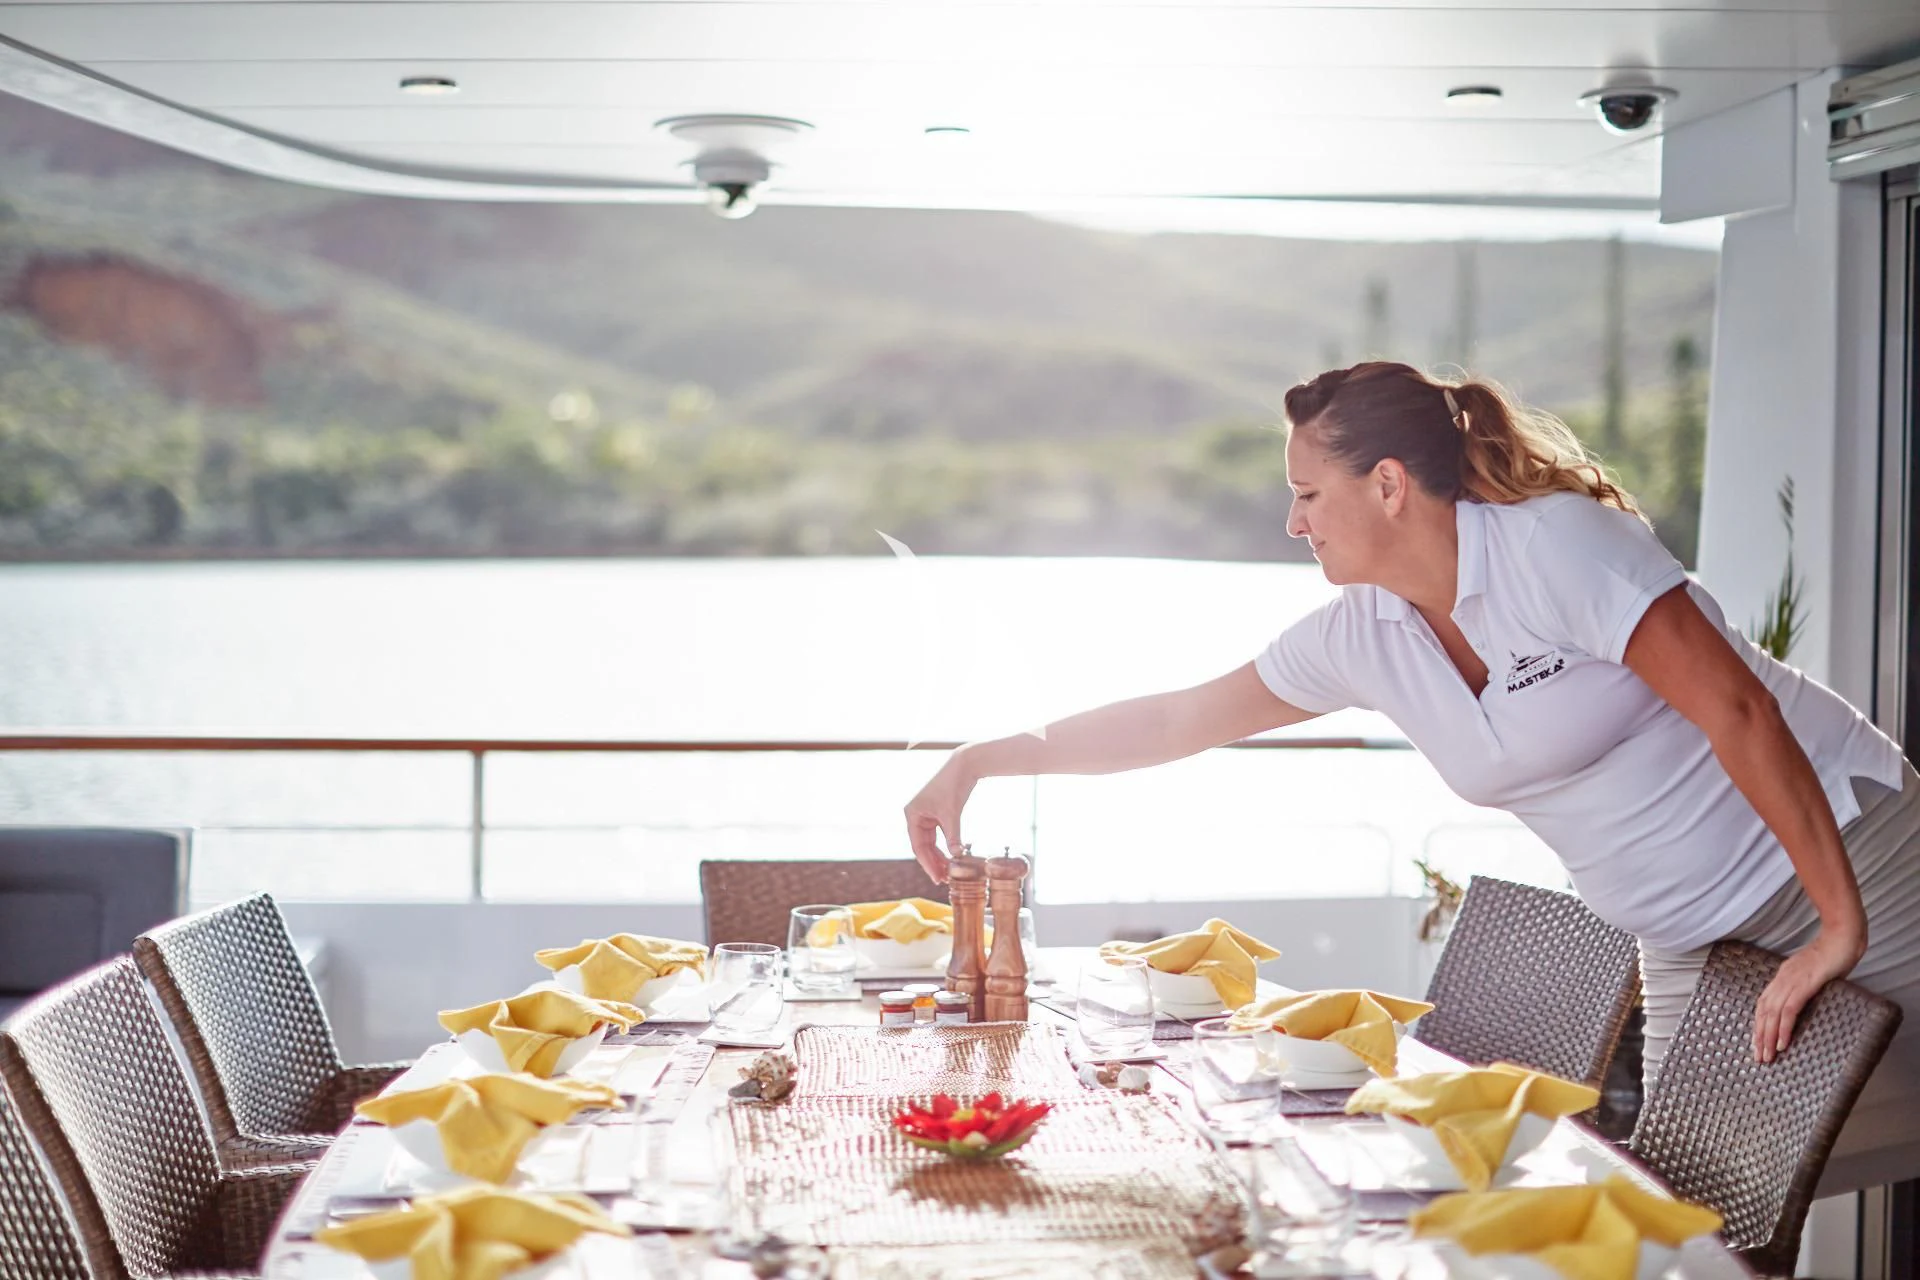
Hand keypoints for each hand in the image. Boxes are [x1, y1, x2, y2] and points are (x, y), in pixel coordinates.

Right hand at [904, 750, 977, 884]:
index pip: (918, 846)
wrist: (964, 765)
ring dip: (939, 856)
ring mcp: (926, 815)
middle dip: (933, 862)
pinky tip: (952, 857)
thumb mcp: (952, 814)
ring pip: (930, 842)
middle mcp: (916, 815)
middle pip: (923, 846)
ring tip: (948, 872)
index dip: (927, 863)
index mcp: (912, 814)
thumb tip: (957, 856)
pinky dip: (945, 846)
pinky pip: (938, 835)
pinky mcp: (937, 813)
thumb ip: (953, 836)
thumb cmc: (953, 786)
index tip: (937, 877)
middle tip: (943, 879)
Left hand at [1752, 925, 1865, 1062]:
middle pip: (1764, 1011)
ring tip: (1768, 1056)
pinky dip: (1783, 1027)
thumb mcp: (1814, 973)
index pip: (1763, 1004)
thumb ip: (1805, 986)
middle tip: (1758, 1058)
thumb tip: (1803, 1003)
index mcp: (1782, 976)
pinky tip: (1782, 1043)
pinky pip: (1789, 1009)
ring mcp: (1792, 981)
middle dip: (1760, 1036)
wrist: (1843, 937)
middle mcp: (1782, 979)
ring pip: (1773, 1013)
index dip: (1759, 1024)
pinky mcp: (1805, 984)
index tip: (1757, 1043)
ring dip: (1768, 1037)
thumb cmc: (1833, 956)